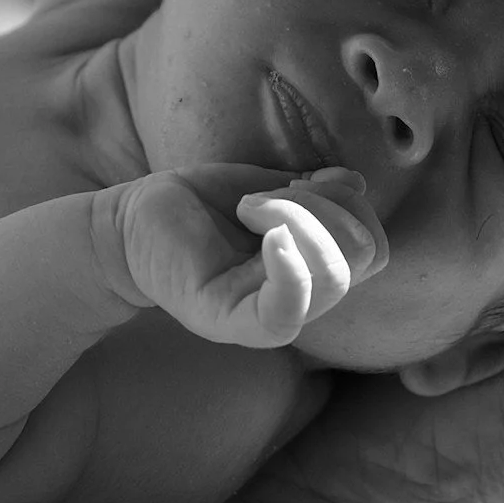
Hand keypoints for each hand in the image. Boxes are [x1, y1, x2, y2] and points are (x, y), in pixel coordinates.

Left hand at [98, 165, 387, 348]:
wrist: (132, 220)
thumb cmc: (200, 206)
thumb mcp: (271, 190)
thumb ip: (316, 193)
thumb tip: (356, 182)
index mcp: (313, 273)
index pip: (371, 249)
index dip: (350, 202)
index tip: (300, 181)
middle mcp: (298, 302)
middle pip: (362, 255)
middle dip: (325, 202)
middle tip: (266, 195)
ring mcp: (264, 318)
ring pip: (332, 274)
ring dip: (296, 214)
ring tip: (248, 205)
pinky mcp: (226, 321)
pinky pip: (285, 310)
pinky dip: (288, 259)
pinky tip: (263, 227)